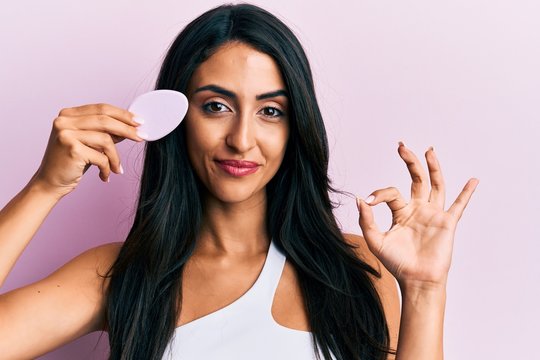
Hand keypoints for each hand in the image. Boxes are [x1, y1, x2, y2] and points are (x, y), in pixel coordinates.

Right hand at [31, 103, 144, 198]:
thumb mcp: (90, 143)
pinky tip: (105, 176)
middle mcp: (64, 121)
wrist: (50, 183)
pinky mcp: (71, 149)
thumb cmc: (72, 162)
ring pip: (106, 140)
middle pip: (105, 120)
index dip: (123, 114)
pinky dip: (107, 167)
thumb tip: (132, 126)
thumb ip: (106, 132)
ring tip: (117, 168)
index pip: (101, 108)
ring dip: (116, 157)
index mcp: (68, 114)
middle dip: (127, 129)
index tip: (139, 121)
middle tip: (141, 137)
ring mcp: (66, 134)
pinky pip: (101, 157)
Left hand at [356, 142, 478, 289]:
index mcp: (401, 212)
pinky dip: (467, 193)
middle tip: (401, 146)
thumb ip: (366, 220)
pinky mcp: (447, 223)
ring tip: (429, 150)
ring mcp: (434, 215)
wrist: (416, 280)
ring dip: (433, 167)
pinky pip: (459, 205)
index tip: (369, 201)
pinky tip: (473, 180)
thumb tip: (360, 198)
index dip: (379, 193)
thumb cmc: (396, 263)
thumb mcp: (375, 240)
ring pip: (436, 185)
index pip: (391, 193)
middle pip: (416, 179)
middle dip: (410, 162)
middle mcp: (418, 209)